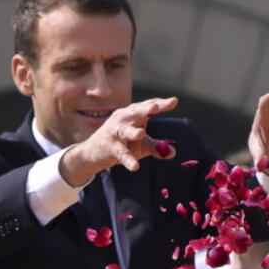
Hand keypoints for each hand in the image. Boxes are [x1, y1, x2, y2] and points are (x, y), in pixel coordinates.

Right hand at [59, 97, 179, 184]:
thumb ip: (157, 147)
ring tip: (141, 133)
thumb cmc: (123, 144)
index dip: (160, 104)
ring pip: (124, 131)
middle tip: (156, 107)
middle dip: (145, 109)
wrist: (94, 153)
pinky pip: (120, 153)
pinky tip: (135, 167)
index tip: (174, 101)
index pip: (147, 107)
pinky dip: (127, 159)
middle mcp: (123, 119)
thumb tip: (173, 152)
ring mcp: (114, 132)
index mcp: (132, 115)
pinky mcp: (110, 147)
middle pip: (135, 112)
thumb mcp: (142, 145)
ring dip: (132, 132)